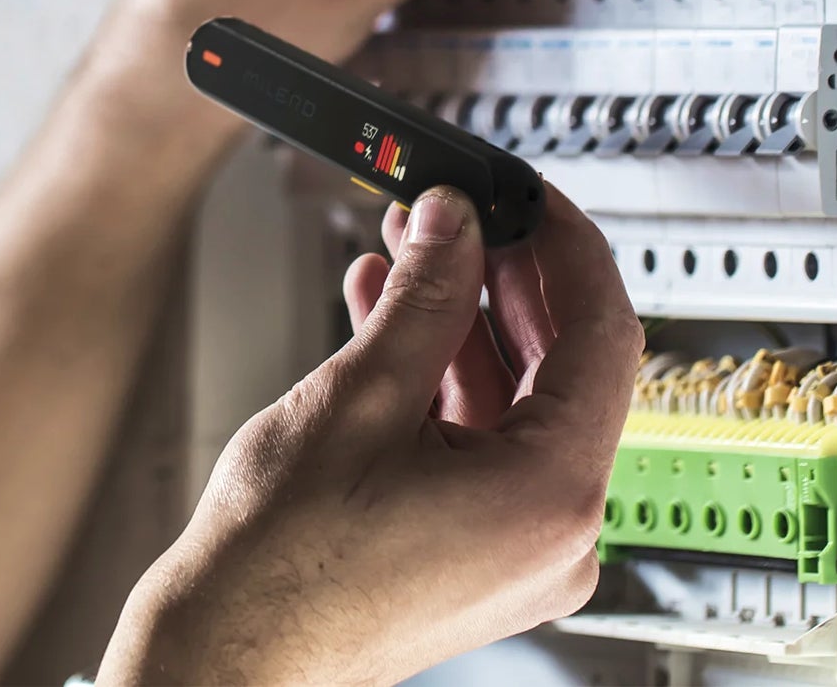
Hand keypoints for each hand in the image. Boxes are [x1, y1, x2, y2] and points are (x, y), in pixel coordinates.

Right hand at [100, 185, 641, 686]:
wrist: (232, 648)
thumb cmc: (282, 563)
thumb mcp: (359, 395)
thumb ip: (424, 296)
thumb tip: (454, 223)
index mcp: (552, 495)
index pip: (603, 335)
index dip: (565, 248)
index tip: (528, 196)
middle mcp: (557, 533)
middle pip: (563, 369)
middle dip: (502, 280)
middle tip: (456, 214)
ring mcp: (519, 550)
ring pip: (517, 405)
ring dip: (460, 324)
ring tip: (402, 255)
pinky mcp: (479, 554)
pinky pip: (484, 446)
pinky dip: (441, 381)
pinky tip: (386, 323)